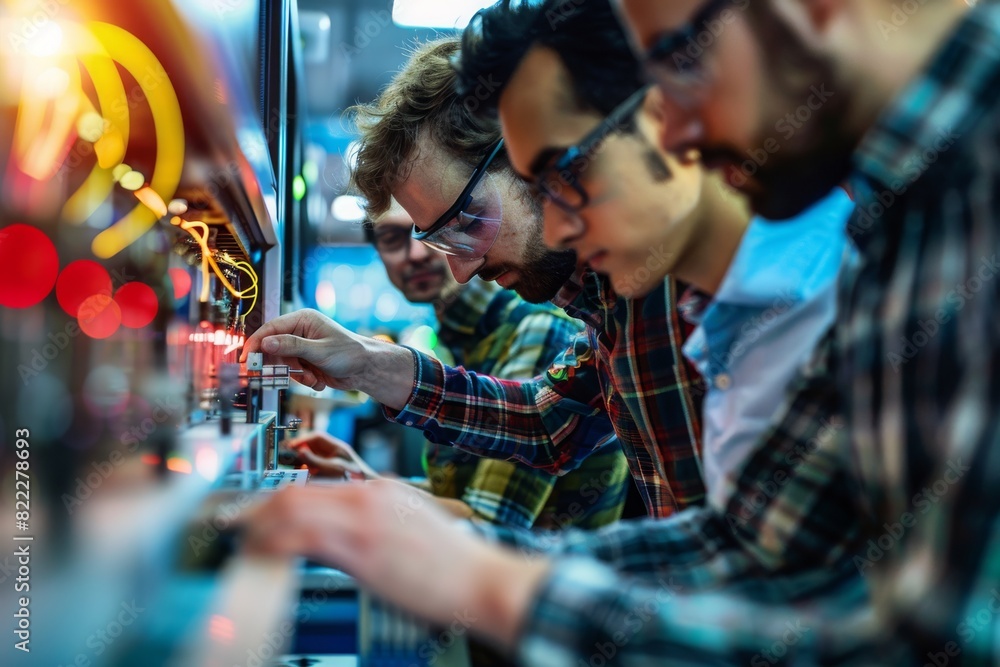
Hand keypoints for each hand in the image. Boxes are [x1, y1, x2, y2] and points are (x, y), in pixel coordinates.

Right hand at [239, 309, 365, 391]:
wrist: (366, 370)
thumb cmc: (349, 353)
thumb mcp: (319, 350)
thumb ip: (292, 346)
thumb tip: (266, 342)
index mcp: (302, 320)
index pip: (271, 329)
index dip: (257, 343)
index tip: (247, 358)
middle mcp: (300, 331)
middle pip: (273, 348)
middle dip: (282, 365)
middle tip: (286, 375)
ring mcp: (302, 347)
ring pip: (282, 363)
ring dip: (295, 375)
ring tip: (312, 379)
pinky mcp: (305, 362)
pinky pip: (292, 373)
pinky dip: (303, 380)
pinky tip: (317, 380)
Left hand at [242, 481, 549, 650]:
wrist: (481, 578)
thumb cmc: (451, 565)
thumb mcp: (407, 530)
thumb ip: (372, 526)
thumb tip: (336, 542)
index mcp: (378, 490)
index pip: (311, 487)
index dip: (276, 503)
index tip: (256, 518)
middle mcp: (367, 495)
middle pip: (293, 492)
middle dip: (257, 511)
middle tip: (236, 528)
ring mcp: (363, 516)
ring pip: (290, 508)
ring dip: (258, 526)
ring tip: (241, 543)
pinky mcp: (361, 544)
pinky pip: (300, 536)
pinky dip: (271, 543)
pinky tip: (261, 555)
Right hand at [287, 432, 379, 478]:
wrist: (367, 488)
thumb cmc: (354, 477)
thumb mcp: (333, 468)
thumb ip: (316, 461)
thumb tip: (300, 452)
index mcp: (337, 447)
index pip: (317, 437)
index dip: (303, 439)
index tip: (291, 446)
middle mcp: (334, 452)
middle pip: (313, 446)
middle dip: (300, 450)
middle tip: (287, 456)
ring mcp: (333, 461)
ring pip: (313, 456)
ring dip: (303, 460)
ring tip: (293, 466)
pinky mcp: (331, 471)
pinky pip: (316, 467)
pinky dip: (308, 469)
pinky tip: (303, 474)